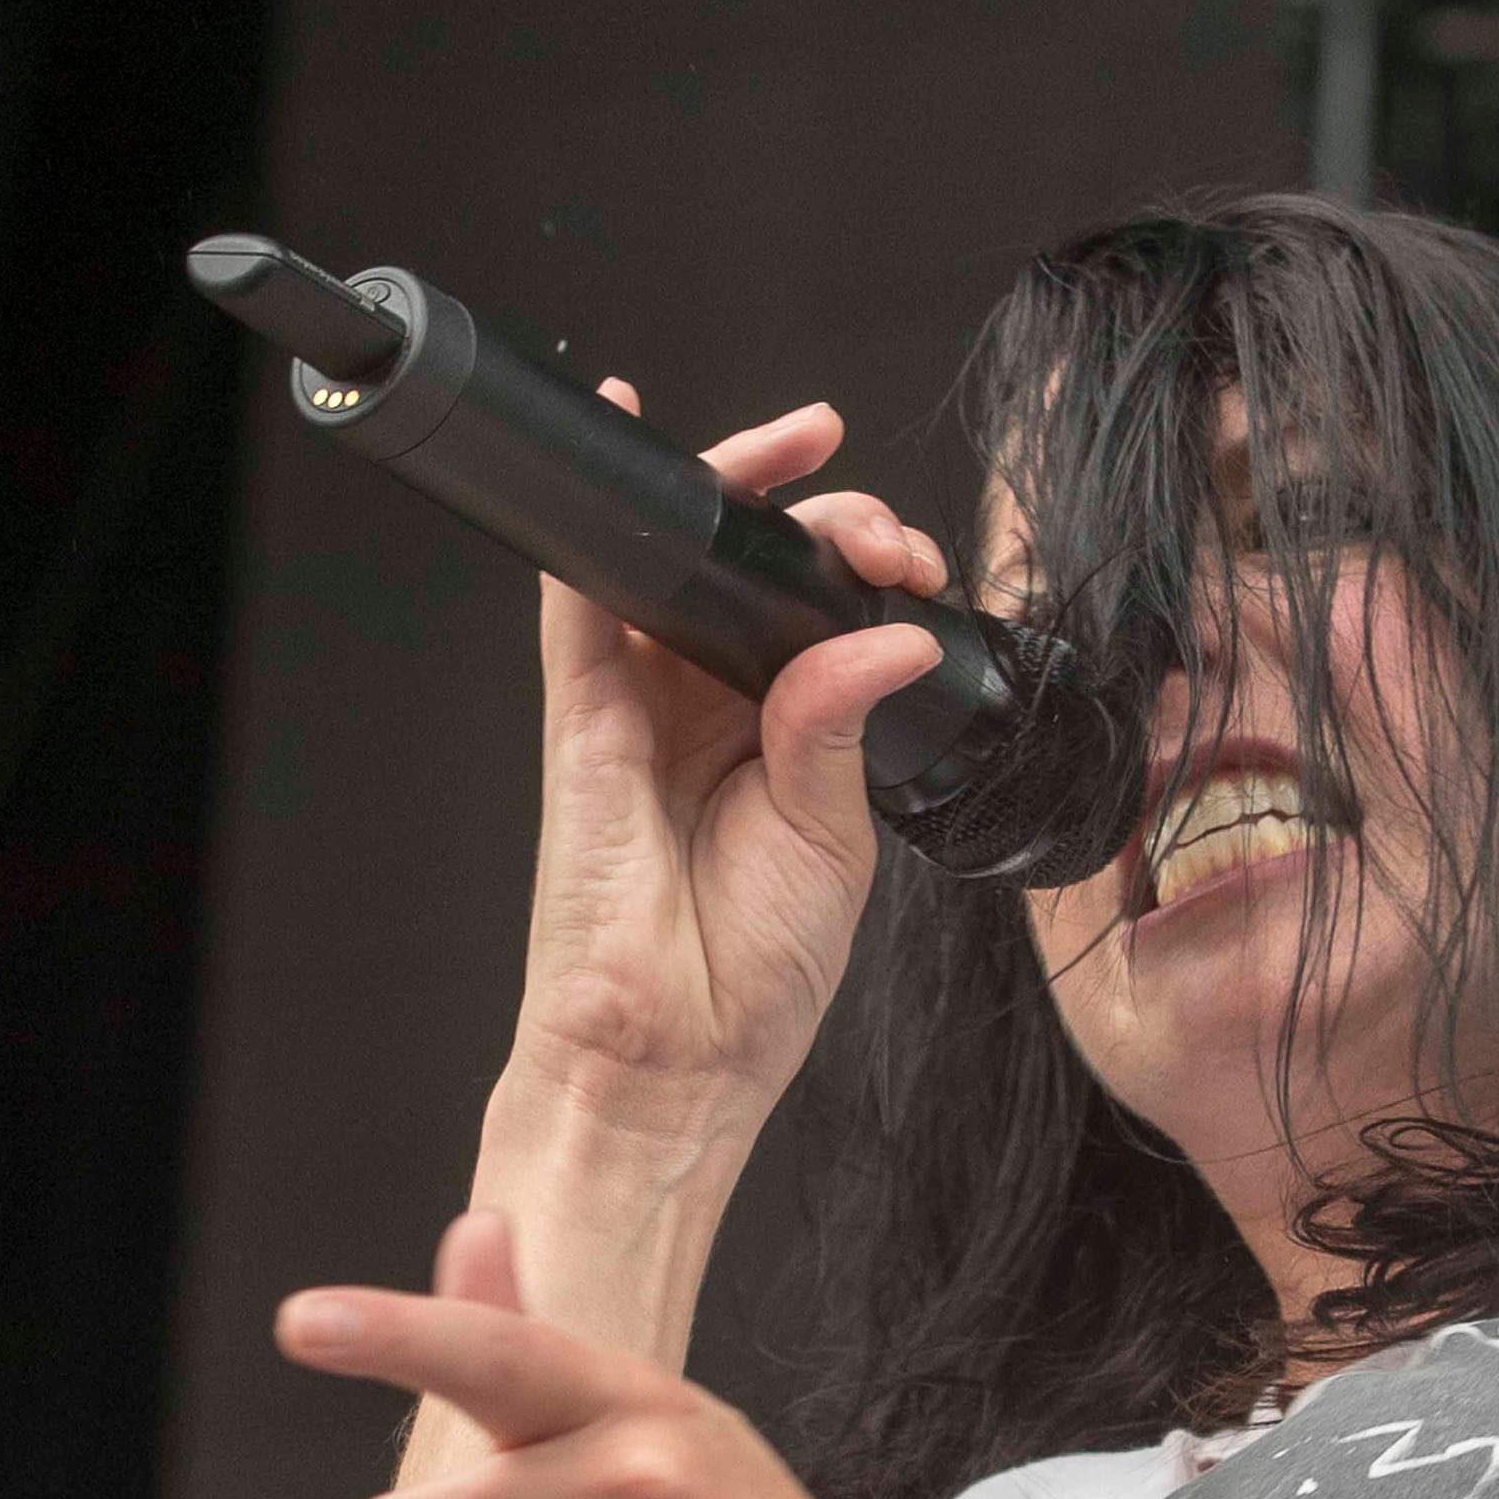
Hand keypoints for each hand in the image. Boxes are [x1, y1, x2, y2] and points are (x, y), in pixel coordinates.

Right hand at [503, 389, 954, 1148]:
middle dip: (825, 519)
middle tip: (876, 530)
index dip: (868, 567)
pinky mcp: (583, 719)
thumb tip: (883, 634)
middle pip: (754, 573)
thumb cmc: (750, 974)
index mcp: (782, 738)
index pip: (820, 616)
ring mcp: (643, 707)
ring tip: (803, 455)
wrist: (672, 1061)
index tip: (918, 562)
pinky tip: (631, 437)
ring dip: (740, 494)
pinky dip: (598, 521)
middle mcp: (711, 711)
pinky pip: (581, 599)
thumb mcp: (833, 837)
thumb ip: (842, 723)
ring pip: (681, 563)